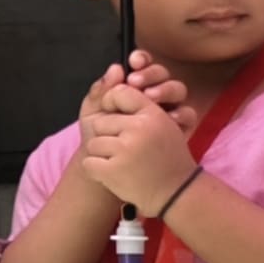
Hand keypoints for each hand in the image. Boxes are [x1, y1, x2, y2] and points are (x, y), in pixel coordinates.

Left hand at [77, 64, 200, 212]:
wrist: (173, 194)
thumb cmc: (164, 156)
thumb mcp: (156, 122)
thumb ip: (130, 96)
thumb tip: (115, 69)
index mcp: (153, 114)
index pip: (121, 94)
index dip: (114, 105)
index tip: (119, 117)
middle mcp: (141, 128)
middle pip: (103, 122)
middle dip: (109, 135)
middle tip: (126, 148)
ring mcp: (127, 150)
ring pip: (95, 143)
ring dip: (104, 154)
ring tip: (123, 163)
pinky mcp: (115, 170)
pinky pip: (90, 162)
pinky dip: (97, 170)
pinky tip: (114, 174)